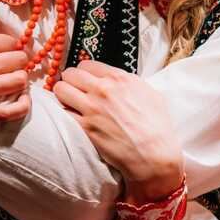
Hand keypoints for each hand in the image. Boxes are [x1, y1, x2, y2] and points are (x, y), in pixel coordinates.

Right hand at [0, 34, 29, 134]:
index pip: (7, 41)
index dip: (11, 44)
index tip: (8, 48)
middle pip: (18, 60)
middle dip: (18, 60)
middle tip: (13, 63)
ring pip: (18, 81)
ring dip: (19, 78)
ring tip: (13, 79)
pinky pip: (10, 111)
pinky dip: (22, 105)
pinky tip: (22, 100)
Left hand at [54, 60, 182, 203]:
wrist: (154, 155)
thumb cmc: (158, 127)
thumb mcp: (150, 94)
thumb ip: (130, 83)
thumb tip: (119, 81)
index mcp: (119, 78)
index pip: (87, 64)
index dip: (84, 73)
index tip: (85, 80)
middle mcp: (103, 90)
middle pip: (70, 74)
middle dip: (70, 81)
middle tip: (74, 90)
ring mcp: (92, 108)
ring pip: (60, 90)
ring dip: (63, 95)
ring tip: (70, 102)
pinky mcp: (86, 127)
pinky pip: (63, 112)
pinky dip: (65, 113)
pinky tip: (72, 117)